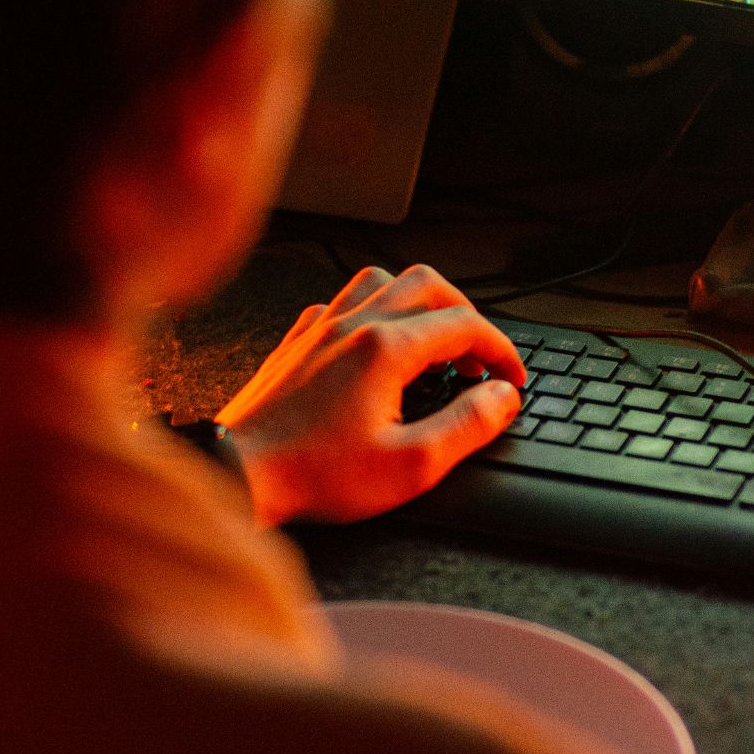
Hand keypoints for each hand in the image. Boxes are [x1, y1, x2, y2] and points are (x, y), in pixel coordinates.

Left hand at [216, 265, 525, 526]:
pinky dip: (370, 312)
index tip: (512, 378)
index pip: (465, 325)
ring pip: (381, 280)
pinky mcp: (296, 344)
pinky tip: (372, 345)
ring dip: (418, 302)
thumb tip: (502, 397)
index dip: (501, 350)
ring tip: (432, 339)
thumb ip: (467, 426)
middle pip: (427, 284)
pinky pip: (339, 303)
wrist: (240, 473)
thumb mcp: (411, 465)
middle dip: (466, 314)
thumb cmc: (315, 474)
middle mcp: (353, 325)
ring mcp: (320, 329)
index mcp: (386, 348)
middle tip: (479, 355)